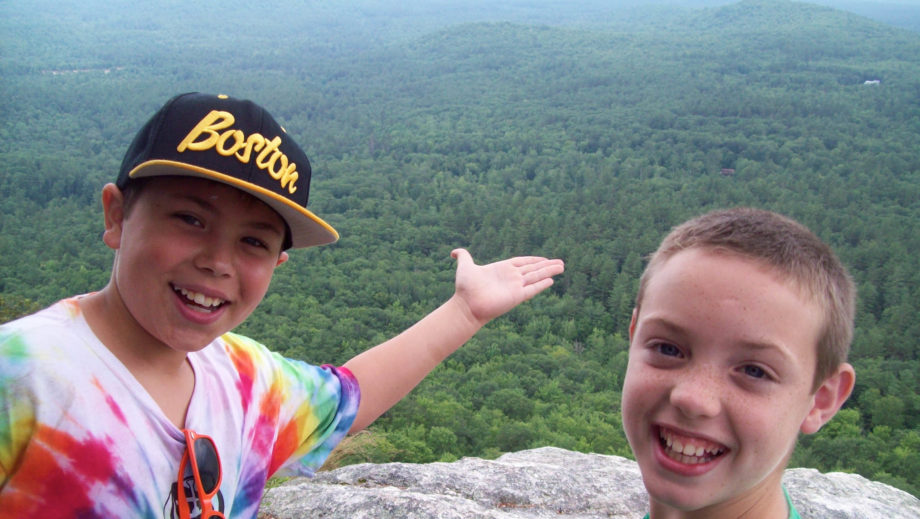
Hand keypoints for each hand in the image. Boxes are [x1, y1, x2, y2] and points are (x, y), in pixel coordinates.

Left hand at [450, 248, 564, 324]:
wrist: (467, 305)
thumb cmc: (465, 287)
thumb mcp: (465, 267)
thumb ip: (463, 256)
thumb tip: (454, 252)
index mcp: (502, 269)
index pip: (522, 262)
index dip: (534, 260)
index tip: (545, 259)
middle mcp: (511, 278)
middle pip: (533, 269)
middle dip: (547, 265)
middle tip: (561, 262)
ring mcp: (515, 287)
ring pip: (536, 277)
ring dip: (549, 271)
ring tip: (562, 267)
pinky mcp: (517, 296)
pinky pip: (533, 288)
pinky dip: (542, 284)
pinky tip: (552, 280)